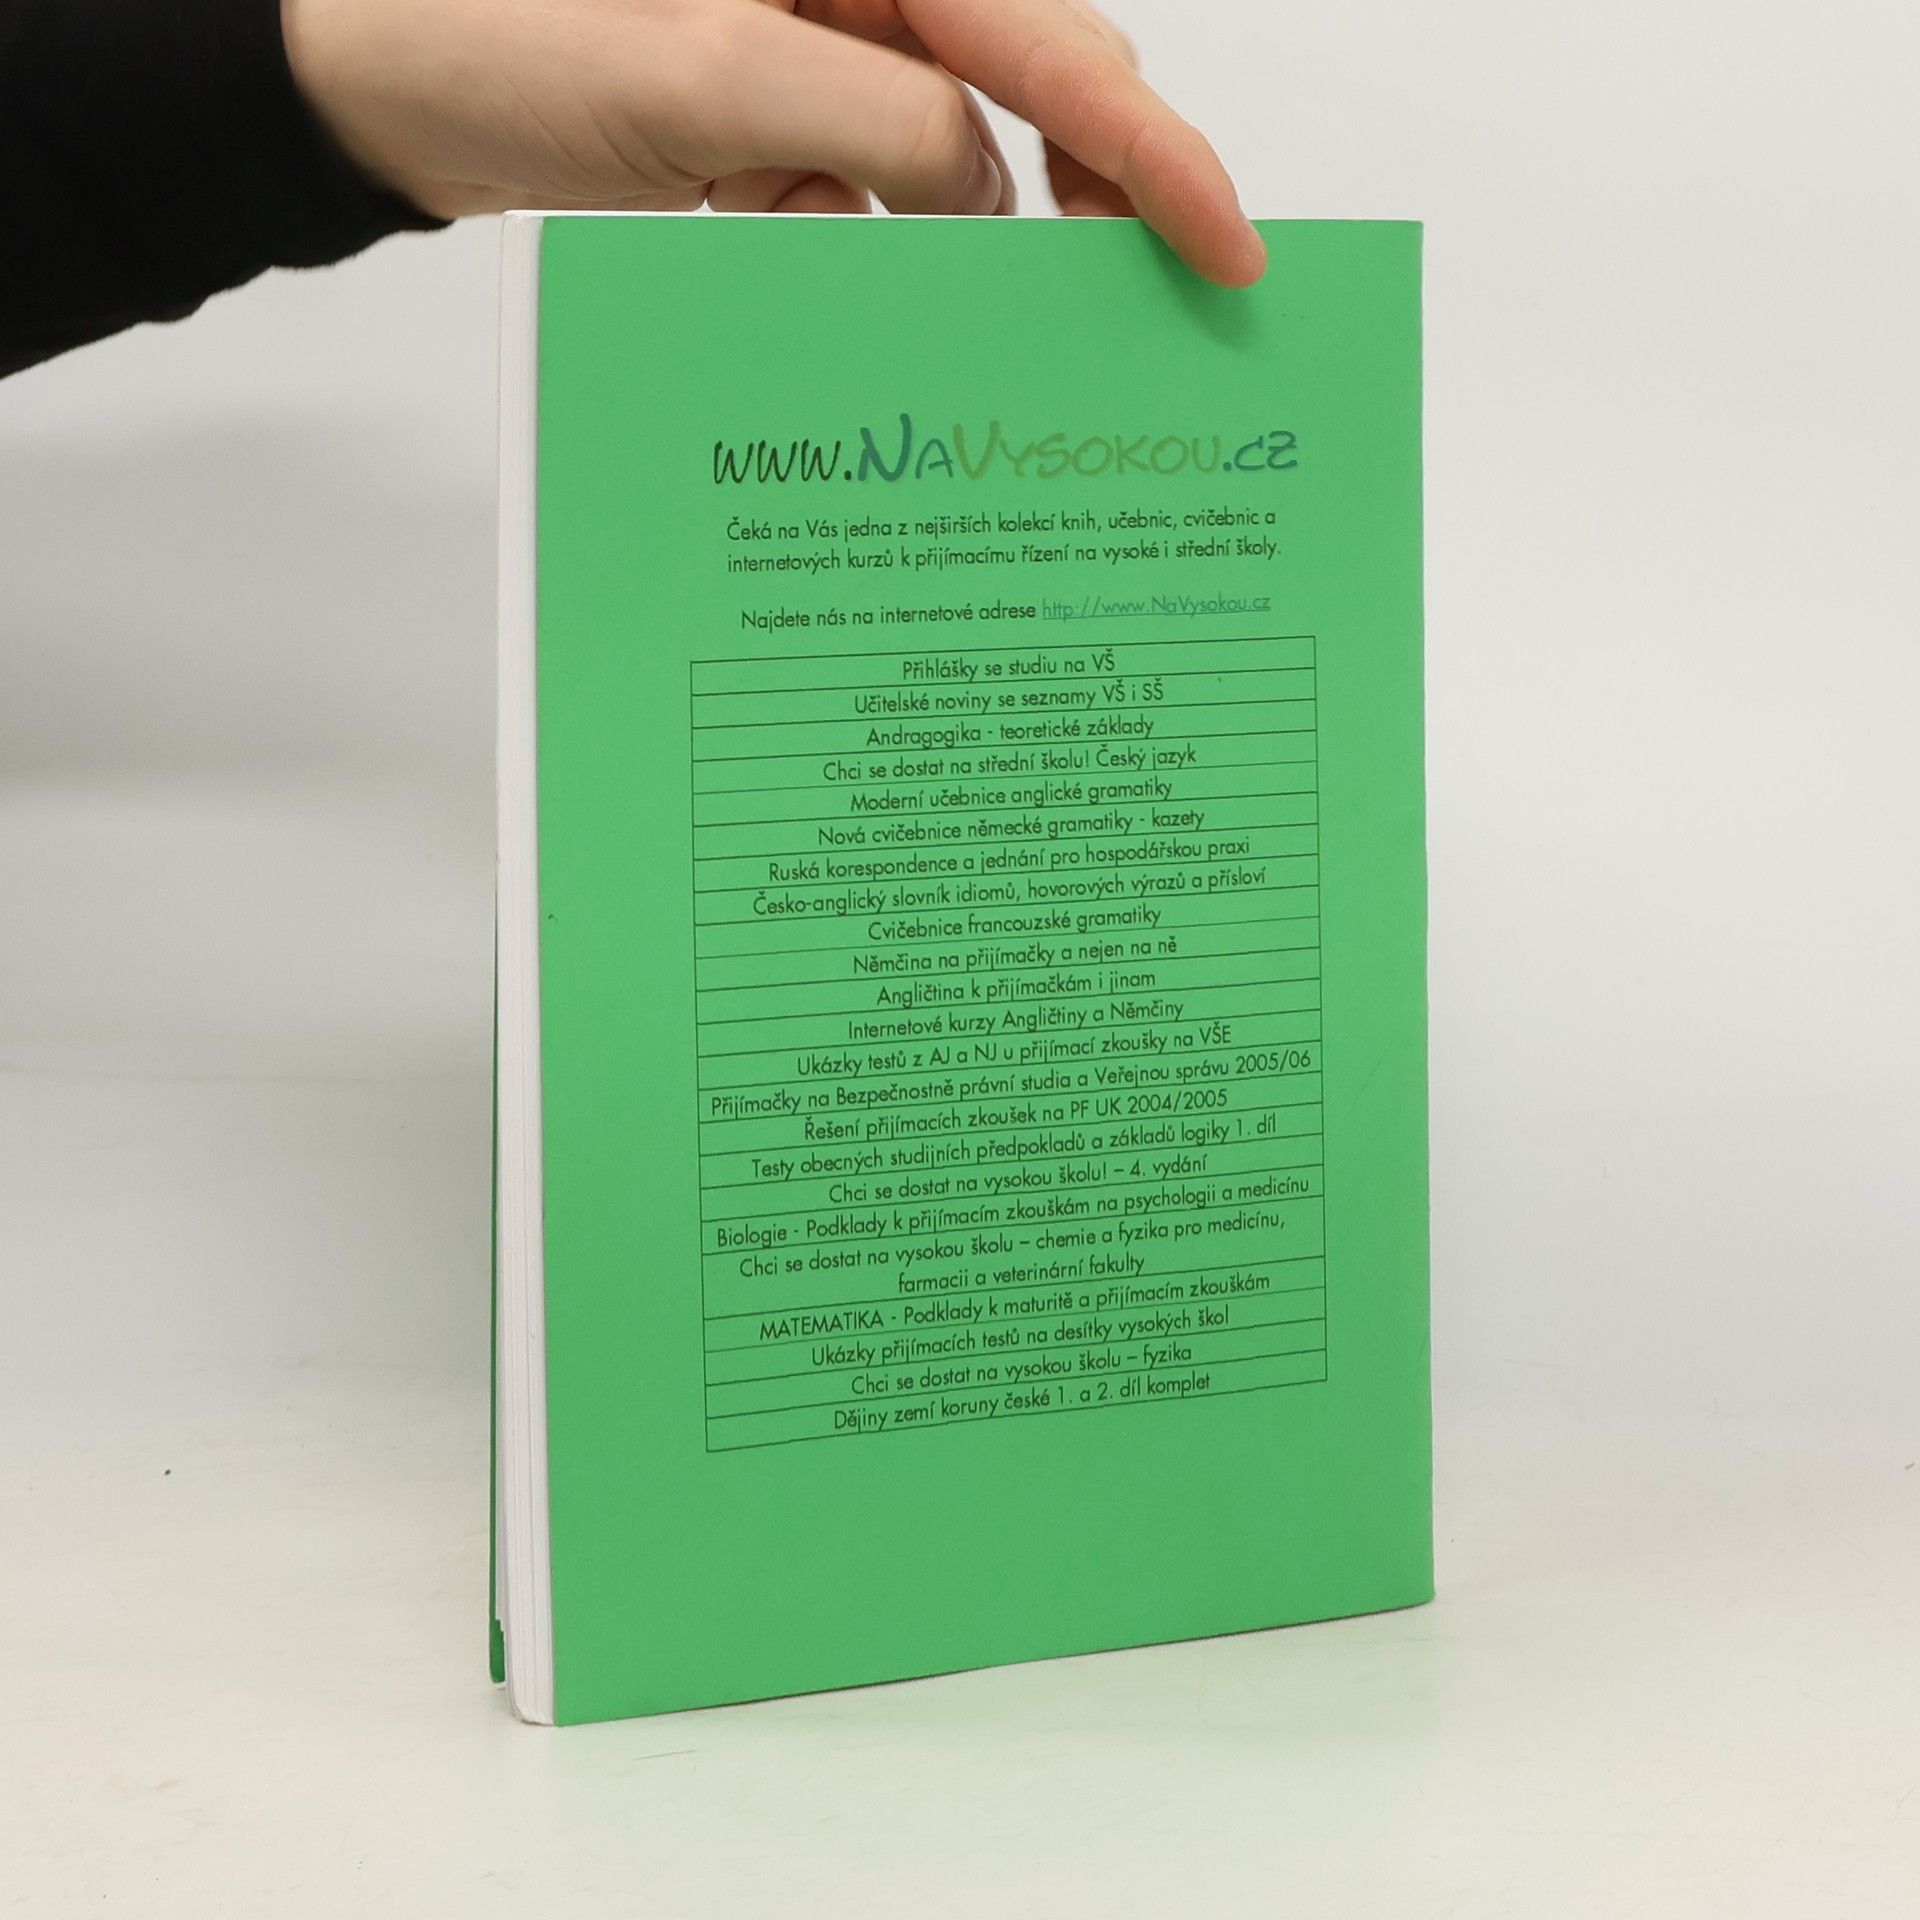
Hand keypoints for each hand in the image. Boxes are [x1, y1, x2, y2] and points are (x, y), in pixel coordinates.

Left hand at [280, 0, 1264, 284]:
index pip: (1059, 50)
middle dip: (1078, 203)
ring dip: (940, 242)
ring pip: (947, 161)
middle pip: (1031, 93)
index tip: (1226, 252)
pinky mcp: (772, 118)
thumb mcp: (709, 81)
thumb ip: (880, 125)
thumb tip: (986, 193)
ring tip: (934, 302)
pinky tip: (796, 259)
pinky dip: (848, 244)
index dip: (1156, 156)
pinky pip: (861, 192)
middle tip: (1116, 314)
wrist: (370, 71)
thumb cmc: (501, 32)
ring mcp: (818, 57)